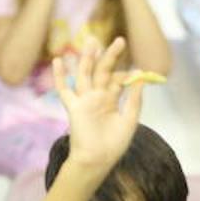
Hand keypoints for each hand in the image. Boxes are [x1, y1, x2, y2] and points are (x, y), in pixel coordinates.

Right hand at [52, 36, 144, 174]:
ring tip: (91, 41)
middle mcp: (98, 97)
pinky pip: (64, 90)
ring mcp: (85, 100)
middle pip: (103, 71)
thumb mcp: (130, 119)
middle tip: (119, 40)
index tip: (136, 71)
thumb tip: (141, 76)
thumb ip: (134, 98)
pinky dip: (60, 76)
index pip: (118, 80)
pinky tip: (59, 61)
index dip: (127, 74)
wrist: (98, 160)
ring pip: (85, 75)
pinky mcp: (74, 107)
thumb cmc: (114, 143)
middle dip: (110, 56)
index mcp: (112, 100)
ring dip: (87, 58)